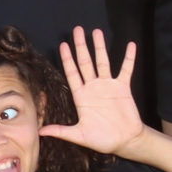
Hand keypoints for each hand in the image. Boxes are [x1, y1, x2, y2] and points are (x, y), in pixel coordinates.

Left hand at [39, 26, 145, 156]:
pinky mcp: (123, 88)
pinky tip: (131, 45)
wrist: (125, 142)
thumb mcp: (79, 135)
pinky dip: (129, 58)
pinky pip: (126, 70)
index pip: (72, 73)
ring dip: (100, 47)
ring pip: (103, 62)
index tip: (63, 45)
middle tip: (77, 30)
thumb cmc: (102, 139)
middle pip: (85, 62)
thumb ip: (61, 131)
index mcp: (81, 96)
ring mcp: (108, 86)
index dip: (67, 59)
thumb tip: (40, 132)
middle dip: (80, 46)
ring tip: (97, 31)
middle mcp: (93, 87)